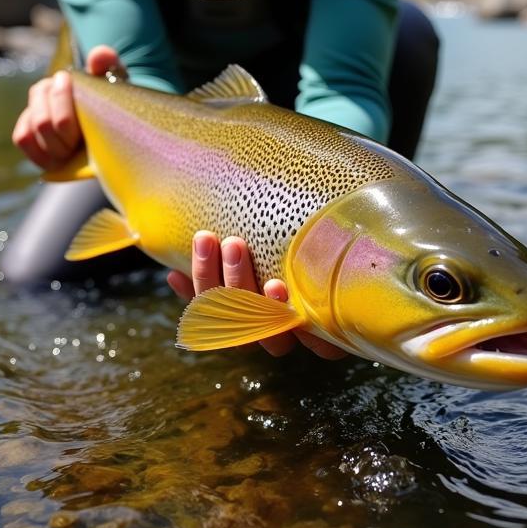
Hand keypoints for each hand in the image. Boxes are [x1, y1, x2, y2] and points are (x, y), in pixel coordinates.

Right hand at [12, 45, 126, 169]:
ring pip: (28, 133)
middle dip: (64, 140)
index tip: (87, 131)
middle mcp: (42, 92)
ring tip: (70, 154)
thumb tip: (98, 56)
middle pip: (42, 122)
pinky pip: (22, 141)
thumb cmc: (111, 107)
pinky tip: (55, 159)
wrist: (106, 129)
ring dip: (52, 149)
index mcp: (62, 80)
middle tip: (80, 147)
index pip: (55, 98)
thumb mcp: (116, 88)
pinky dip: (37, 154)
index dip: (68, 121)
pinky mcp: (25, 132)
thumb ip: (111, 67)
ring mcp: (31, 112)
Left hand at [167, 231, 345, 359]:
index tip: (278, 283)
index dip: (291, 317)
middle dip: (242, 284)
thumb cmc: (321, 231)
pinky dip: (189, 292)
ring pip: (227, 319)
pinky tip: (173, 274)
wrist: (297, 236)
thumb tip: (353, 187)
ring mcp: (253, 326)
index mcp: (322, 320)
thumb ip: (334, 226)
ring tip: (205, 238)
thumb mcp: (331, 229)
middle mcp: (286, 330)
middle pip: (260, 328)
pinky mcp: (222, 318)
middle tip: (234, 243)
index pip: (315, 340)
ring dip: (211, 278)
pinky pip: (202, 314)